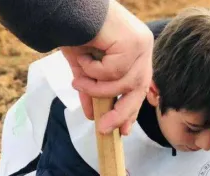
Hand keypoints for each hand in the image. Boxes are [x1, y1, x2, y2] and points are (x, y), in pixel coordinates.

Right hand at [61, 0, 152, 134]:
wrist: (66, 8)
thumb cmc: (75, 31)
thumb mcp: (84, 68)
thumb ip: (91, 90)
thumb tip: (92, 116)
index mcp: (136, 52)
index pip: (139, 86)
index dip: (131, 110)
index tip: (122, 131)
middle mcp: (143, 47)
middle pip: (138, 89)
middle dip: (121, 112)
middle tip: (103, 129)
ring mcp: (141, 44)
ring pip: (124, 83)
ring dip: (97, 87)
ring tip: (77, 80)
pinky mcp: (133, 41)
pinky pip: (114, 71)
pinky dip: (94, 69)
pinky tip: (83, 56)